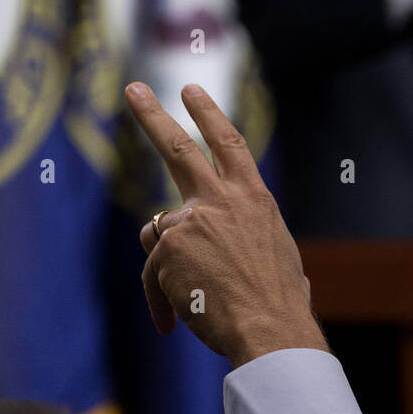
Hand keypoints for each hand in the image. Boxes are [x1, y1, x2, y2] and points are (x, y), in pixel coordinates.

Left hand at [124, 81, 327, 367]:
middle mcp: (221, 199)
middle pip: (178, 146)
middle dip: (152, 115)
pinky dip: (160, 297)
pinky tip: (174, 321)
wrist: (270, 325)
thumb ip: (241, 235)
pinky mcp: (169, 248)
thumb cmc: (279, 298)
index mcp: (254, 197)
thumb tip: (216, 248)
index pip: (228, 142)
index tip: (190, 90)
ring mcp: (191, 220)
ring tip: (192, 298)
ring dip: (167, 264)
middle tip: (133, 88)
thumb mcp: (273, 250)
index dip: (208, 114)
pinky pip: (152, 273)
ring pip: (160, 232)